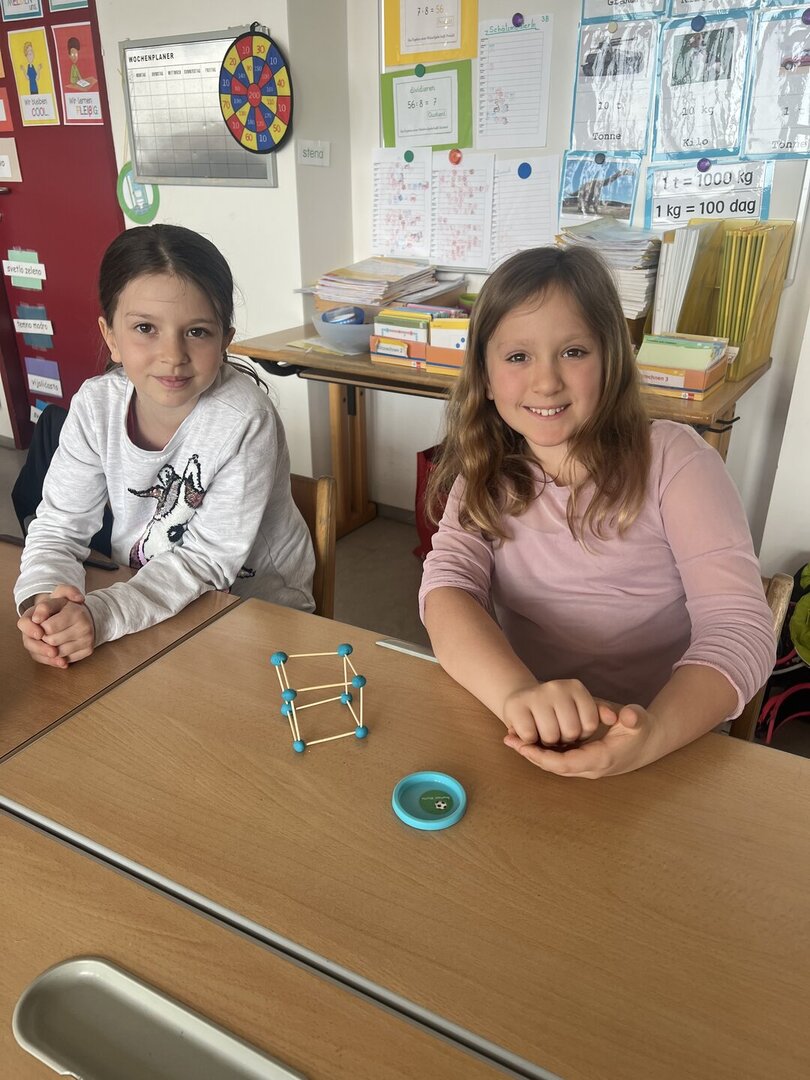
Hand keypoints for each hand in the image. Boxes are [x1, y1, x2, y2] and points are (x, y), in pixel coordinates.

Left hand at [17, 585, 94, 667]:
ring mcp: (88, 639)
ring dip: (50, 646)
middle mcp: (85, 626)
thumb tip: (37, 619)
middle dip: (45, 636)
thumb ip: (42, 606)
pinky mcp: (88, 650)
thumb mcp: (52, 599)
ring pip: (57, 653)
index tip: (40, 621)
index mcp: (75, 612)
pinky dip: (59, 654)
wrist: (82, 614)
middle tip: (48, 629)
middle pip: (51, 641)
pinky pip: (65, 659)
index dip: (40, 626)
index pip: (48, 627)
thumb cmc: (63, 607)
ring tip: (55, 635)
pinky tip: (61, 643)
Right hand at [502, 679, 618, 748]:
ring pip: (550, 736)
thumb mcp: (581, 708)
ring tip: (544, 732)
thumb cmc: (556, 710)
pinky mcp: (515, 706)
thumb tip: (614, 717)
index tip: (575, 728)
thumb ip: (600, 713)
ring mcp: (535, 695)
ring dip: (547, 743)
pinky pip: (529, 736)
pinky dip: (529, 741)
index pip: (590, 724)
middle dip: (565, 740)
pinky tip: (529, 732)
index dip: (583, 734)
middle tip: (557, 731)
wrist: (520, 700)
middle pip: (570, 732)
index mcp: (576, 687)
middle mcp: (556, 687)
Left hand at [504, 704, 655, 777]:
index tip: (523, 745)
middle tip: (509, 740)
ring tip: (512, 740)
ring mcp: (587, 767)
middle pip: (555, 767)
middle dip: (531, 755)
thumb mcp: (640, 720)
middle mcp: (591, 767)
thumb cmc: (642, 729)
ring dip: (534, 754)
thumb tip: (628, 716)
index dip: (543, 756)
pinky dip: (543, 753)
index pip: (566, 764)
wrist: (650, 742)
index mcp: (601, 758)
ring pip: (555, 765)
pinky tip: (528, 741)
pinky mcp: (584, 761)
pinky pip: (559, 760)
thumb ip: (634, 718)